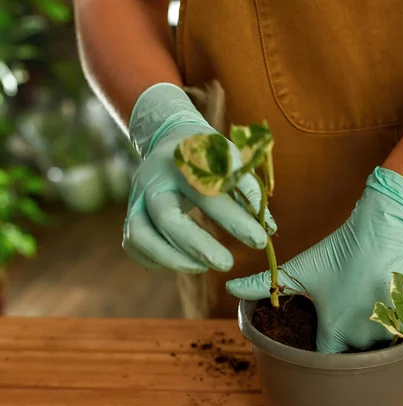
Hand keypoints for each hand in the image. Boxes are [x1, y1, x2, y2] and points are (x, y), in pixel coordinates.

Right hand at [124, 83, 274, 271]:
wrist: (169, 137)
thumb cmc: (210, 154)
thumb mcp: (232, 159)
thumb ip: (249, 190)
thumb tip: (269, 228)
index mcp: (182, 159)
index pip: (208, 192)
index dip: (235, 219)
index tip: (260, 240)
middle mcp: (153, 178)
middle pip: (166, 217)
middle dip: (197, 245)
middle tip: (227, 264)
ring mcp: (136, 196)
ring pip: (139, 234)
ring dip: (171, 258)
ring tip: (202, 267)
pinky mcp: (130, 212)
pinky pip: (132, 244)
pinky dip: (155, 259)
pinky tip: (182, 262)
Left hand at [227, 167, 402, 352]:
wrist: (385, 230)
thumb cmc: (340, 252)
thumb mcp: (300, 269)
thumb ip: (264, 284)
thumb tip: (228, 287)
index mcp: (334, 331)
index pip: (326, 357)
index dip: (326, 345)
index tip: (328, 330)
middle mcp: (362, 339)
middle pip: (356, 351)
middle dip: (353, 336)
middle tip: (351, 309)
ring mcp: (390, 330)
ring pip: (381, 343)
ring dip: (377, 330)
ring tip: (370, 303)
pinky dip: (399, 322)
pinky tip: (389, 300)